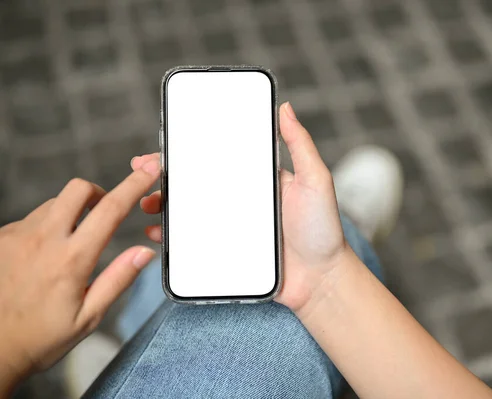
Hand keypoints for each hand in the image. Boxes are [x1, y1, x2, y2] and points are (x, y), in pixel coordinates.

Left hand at [0, 158, 159, 392]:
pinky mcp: (0, 239)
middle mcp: (42, 241)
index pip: (110, 209)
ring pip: (53, 203)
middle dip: (98, 192)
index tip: (148, 170)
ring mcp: (17, 236)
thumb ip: (119, 278)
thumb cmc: (41, 337)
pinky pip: (31, 219)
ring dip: (69, 213)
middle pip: (78, 189)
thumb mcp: (89, 316)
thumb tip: (144, 252)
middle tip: (103, 211)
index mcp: (71, 260)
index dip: (134, 185)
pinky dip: (45, 228)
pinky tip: (42, 256)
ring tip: (69, 245)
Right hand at [134, 102, 351, 311]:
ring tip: (145, 204)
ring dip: (163, 205)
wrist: (322, 280)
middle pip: (196, 184)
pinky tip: (158, 235)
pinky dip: (173, 239)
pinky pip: (194, 243)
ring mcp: (231, 227)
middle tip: (141, 173)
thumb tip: (285, 108)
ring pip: (189, 212)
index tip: (165, 145)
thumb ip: (300, 145)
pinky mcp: (227, 252)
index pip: (218, 159)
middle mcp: (240, 200)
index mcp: (256, 179)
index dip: (190, 150)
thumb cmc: (324, 229)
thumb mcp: (315, 180)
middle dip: (165, 177)